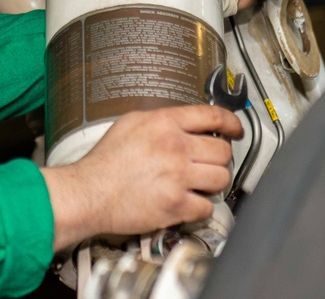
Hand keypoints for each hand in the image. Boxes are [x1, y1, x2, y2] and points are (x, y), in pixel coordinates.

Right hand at [40, 105, 243, 251]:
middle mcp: (175, 148)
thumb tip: (184, 121)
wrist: (89, 193)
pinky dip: (200, 206)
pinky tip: (187, 201)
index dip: (232, 123)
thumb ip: (161, 119)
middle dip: (218, 158)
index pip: (213, 117)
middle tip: (207, 162)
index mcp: (164, 124)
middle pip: (223, 151)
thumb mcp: (130, 123)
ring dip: (213, 182)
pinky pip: (207, 206)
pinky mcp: (176, 206)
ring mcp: (178, 178)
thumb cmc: (104, 161)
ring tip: (198, 183)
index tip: (235, 129)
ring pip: (221, 179)